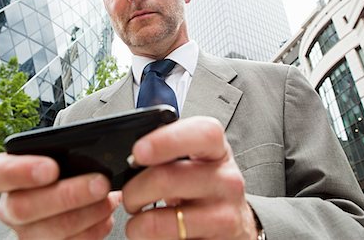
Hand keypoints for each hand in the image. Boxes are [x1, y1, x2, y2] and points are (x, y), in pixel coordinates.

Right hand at [0, 153, 120, 238]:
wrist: (64, 196)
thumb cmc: (59, 170)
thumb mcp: (54, 155)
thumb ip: (62, 152)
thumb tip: (94, 152)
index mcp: (4, 177)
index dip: (21, 172)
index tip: (51, 168)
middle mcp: (10, 207)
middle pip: (25, 208)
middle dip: (68, 196)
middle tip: (100, 183)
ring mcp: (27, 232)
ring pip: (52, 230)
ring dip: (88, 214)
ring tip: (110, 199)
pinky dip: (94, 230)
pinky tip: (106, 216)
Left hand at [122, 116, 257, 239]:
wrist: (233, 222)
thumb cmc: (205, 186)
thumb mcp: (195, 160)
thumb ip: (168, 151)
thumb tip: (131, 157)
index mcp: (217, 150)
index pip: (202, 133)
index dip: (166, 140)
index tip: (138, 151)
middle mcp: (226, 179)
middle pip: (165, 179)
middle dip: (133, 191)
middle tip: (131, 196)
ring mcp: (224, 215)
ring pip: (157, 220)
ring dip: (136, 224)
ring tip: (142, 220)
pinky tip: (160, 234)